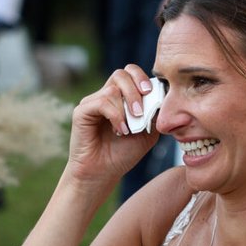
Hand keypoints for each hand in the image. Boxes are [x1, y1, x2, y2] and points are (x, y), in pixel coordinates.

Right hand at [64, 69, 162, 188]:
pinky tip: (120, 130)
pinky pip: (101, 102)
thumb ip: (155, 114)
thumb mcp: (148, 132)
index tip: (152, 92)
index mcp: (121, 97)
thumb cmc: (123, 154)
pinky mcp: (81, 112)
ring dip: (127, 107)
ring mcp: (92, 102)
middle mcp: (106, 96)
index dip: (143, 78)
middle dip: (135, 89)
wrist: (103, 173)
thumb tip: (163, 97)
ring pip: (113, 89)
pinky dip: (115, 115)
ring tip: (131, 127)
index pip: (131, 73)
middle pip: (121, 74)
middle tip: (141, 111)